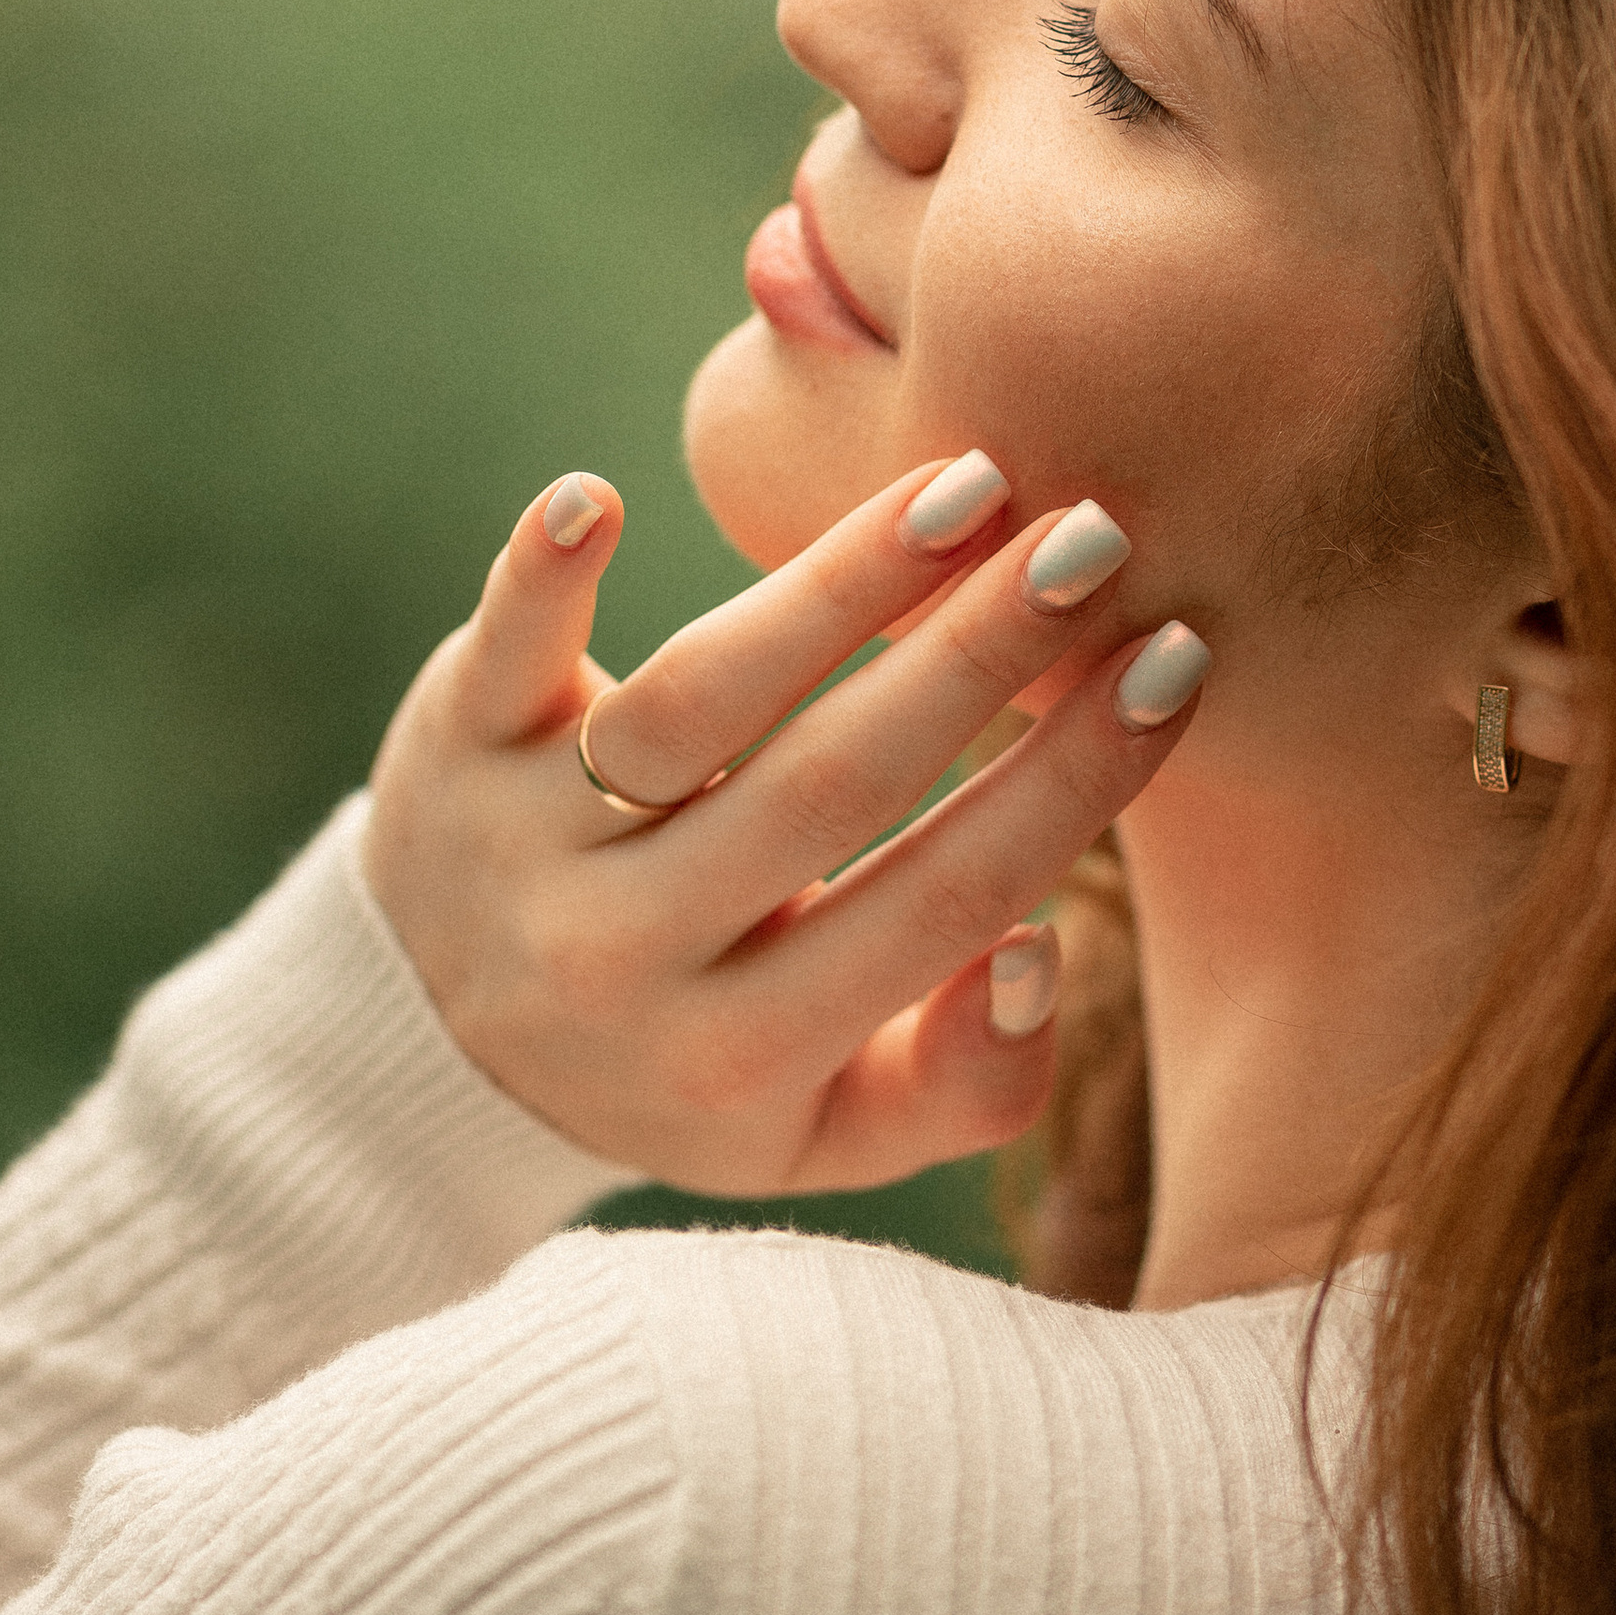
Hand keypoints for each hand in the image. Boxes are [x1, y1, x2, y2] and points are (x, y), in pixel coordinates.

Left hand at [359, 456, 1207, 1195]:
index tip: (1175, 661)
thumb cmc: (703, 1058)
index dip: (1071, 784)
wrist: (441, 1048)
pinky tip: (601, 494)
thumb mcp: (830, 1128)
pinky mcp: (452, 746)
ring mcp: (525, 848)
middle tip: (1096, 543)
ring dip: (834, 587)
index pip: (943, 902)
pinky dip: (543, 576)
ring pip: (695, 705)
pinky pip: (502, 655)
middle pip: (826, 786)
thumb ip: (964, 1080)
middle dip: (976, 658)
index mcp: (744, 1058)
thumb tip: (1035, 952)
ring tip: (968, 486)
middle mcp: (625, 961)